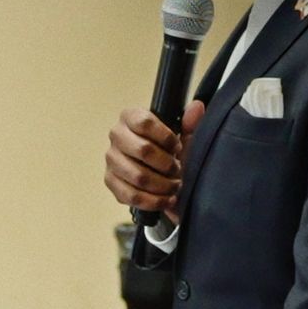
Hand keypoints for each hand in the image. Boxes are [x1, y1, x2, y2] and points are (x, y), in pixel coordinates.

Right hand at [105, 99, 202, 213]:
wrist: (160, 172)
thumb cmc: (171, 151)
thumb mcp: (185, 136)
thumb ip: (191, 123)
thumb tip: (196, 107)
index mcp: (130, 117)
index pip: (144, 123)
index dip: (166, 137)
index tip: (177, 147)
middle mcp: (116, 136)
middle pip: (143, 150)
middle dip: (166, 163)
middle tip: (177, 168)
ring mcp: (111, 160)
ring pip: (138, 176)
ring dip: (162, 184)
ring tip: (174, 185)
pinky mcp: (110, 181)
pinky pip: (131, 195)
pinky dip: (153, 201)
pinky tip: (166, 199)